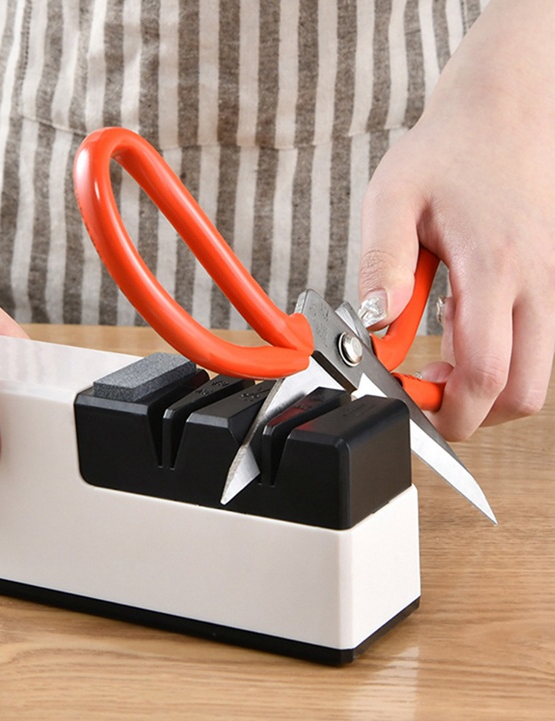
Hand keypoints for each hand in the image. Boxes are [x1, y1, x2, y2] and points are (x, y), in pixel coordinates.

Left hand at [357, 0, 554, 440]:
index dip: (448, 409)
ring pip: (535, 377)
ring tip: (437, 364)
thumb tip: (377, 326)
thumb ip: (382, 263)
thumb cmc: (448, 151)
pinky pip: (534, 349)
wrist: (507, 112)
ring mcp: (550, 288)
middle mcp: (536, 285)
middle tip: (425, 392)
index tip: (409, 401)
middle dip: (472, 413)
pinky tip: (459, 336)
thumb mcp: (393, 197)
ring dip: (485, 390)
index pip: (486, 373)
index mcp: (495, 267)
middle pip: (523, 393)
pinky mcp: (548, 286)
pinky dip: (498, 363)